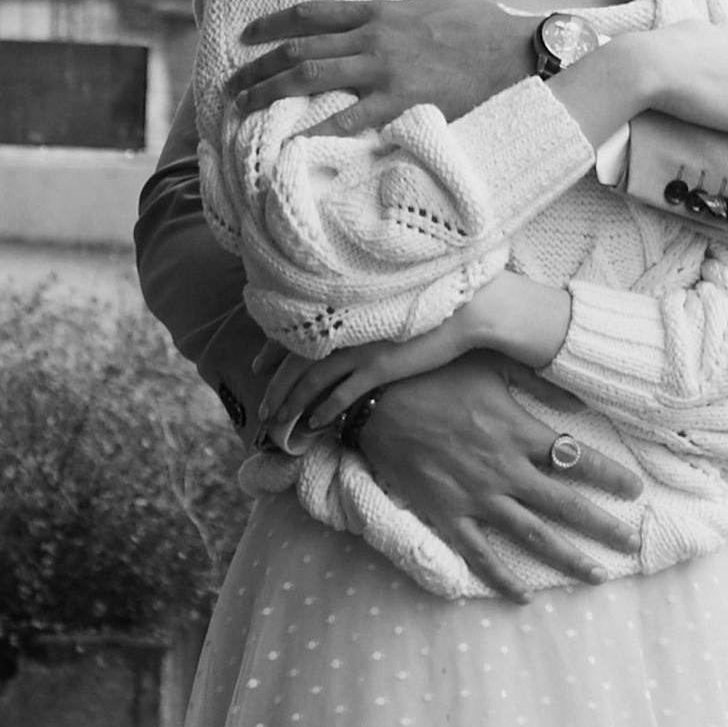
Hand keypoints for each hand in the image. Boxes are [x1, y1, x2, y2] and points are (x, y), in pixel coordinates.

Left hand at [226, 0, 532, 131]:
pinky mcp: (401, 101)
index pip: (313, 13)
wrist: (517, 56)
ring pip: (311, 78)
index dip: (273, 23)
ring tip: (243, 110)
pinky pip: (349, 118)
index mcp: (380, 12)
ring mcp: (385, 71)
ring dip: (271, 94)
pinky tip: (292, 142)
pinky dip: (317, 131)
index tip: (246, 36)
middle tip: (230, 83)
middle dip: (258, 66)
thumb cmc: (485, 26)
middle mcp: (374, 39)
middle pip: (300, 49)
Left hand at [249, 273, 571, 453]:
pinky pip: (342, 394)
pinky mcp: (379, 366)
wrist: (470, 306)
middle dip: (276, 388)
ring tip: (279, 425)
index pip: (297, 330)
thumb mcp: (392, 305)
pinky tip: (314, 424)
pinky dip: (324, 410)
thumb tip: (357, 329)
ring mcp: (361, 346)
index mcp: (347, 308)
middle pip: (296, 360)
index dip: (273, 351)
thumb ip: (368, 316)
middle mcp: (348, 326)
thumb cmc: (438, 301)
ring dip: (292, 404)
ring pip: (312, 380)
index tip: (256, 366)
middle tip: (263, 411)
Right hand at [357, 356, 645, 584]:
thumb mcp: (490, 364)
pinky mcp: (447, 515)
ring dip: (567, 558)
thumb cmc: (434, 376)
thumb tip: (578, 393)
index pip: (576, 459)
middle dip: (603, 526)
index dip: (610, 476)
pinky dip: (502, 578)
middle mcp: (504, 471)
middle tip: (632, 543)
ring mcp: (476, 497)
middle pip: (565, 504)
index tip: (635, 490)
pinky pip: (479, 555)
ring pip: (532, 535)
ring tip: (597, 576)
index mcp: (518, 433)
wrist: (376, 402)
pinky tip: (524, 597)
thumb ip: (536, 380)